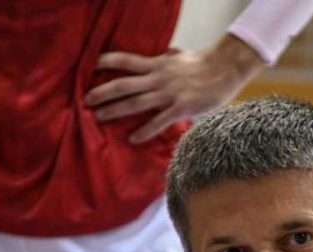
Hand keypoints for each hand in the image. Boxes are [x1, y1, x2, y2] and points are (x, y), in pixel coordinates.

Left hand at [86, 34, 265, 142]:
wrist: (226, 69)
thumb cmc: (205, 64)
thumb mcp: (182, 56)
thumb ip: (171, 57)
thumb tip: (168, 52)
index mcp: (157, 64)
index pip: (126, 60)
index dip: (107, 61)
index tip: (91, 66)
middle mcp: (158, 78)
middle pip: (123, 84)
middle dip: (102, 92)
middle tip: (86, 101)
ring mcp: (168, 93)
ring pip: (135, 103)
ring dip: (114, 111)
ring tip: (98, 118)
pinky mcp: (180, 108)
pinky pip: (158, 122)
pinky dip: (144, 131)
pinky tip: (132, 139)